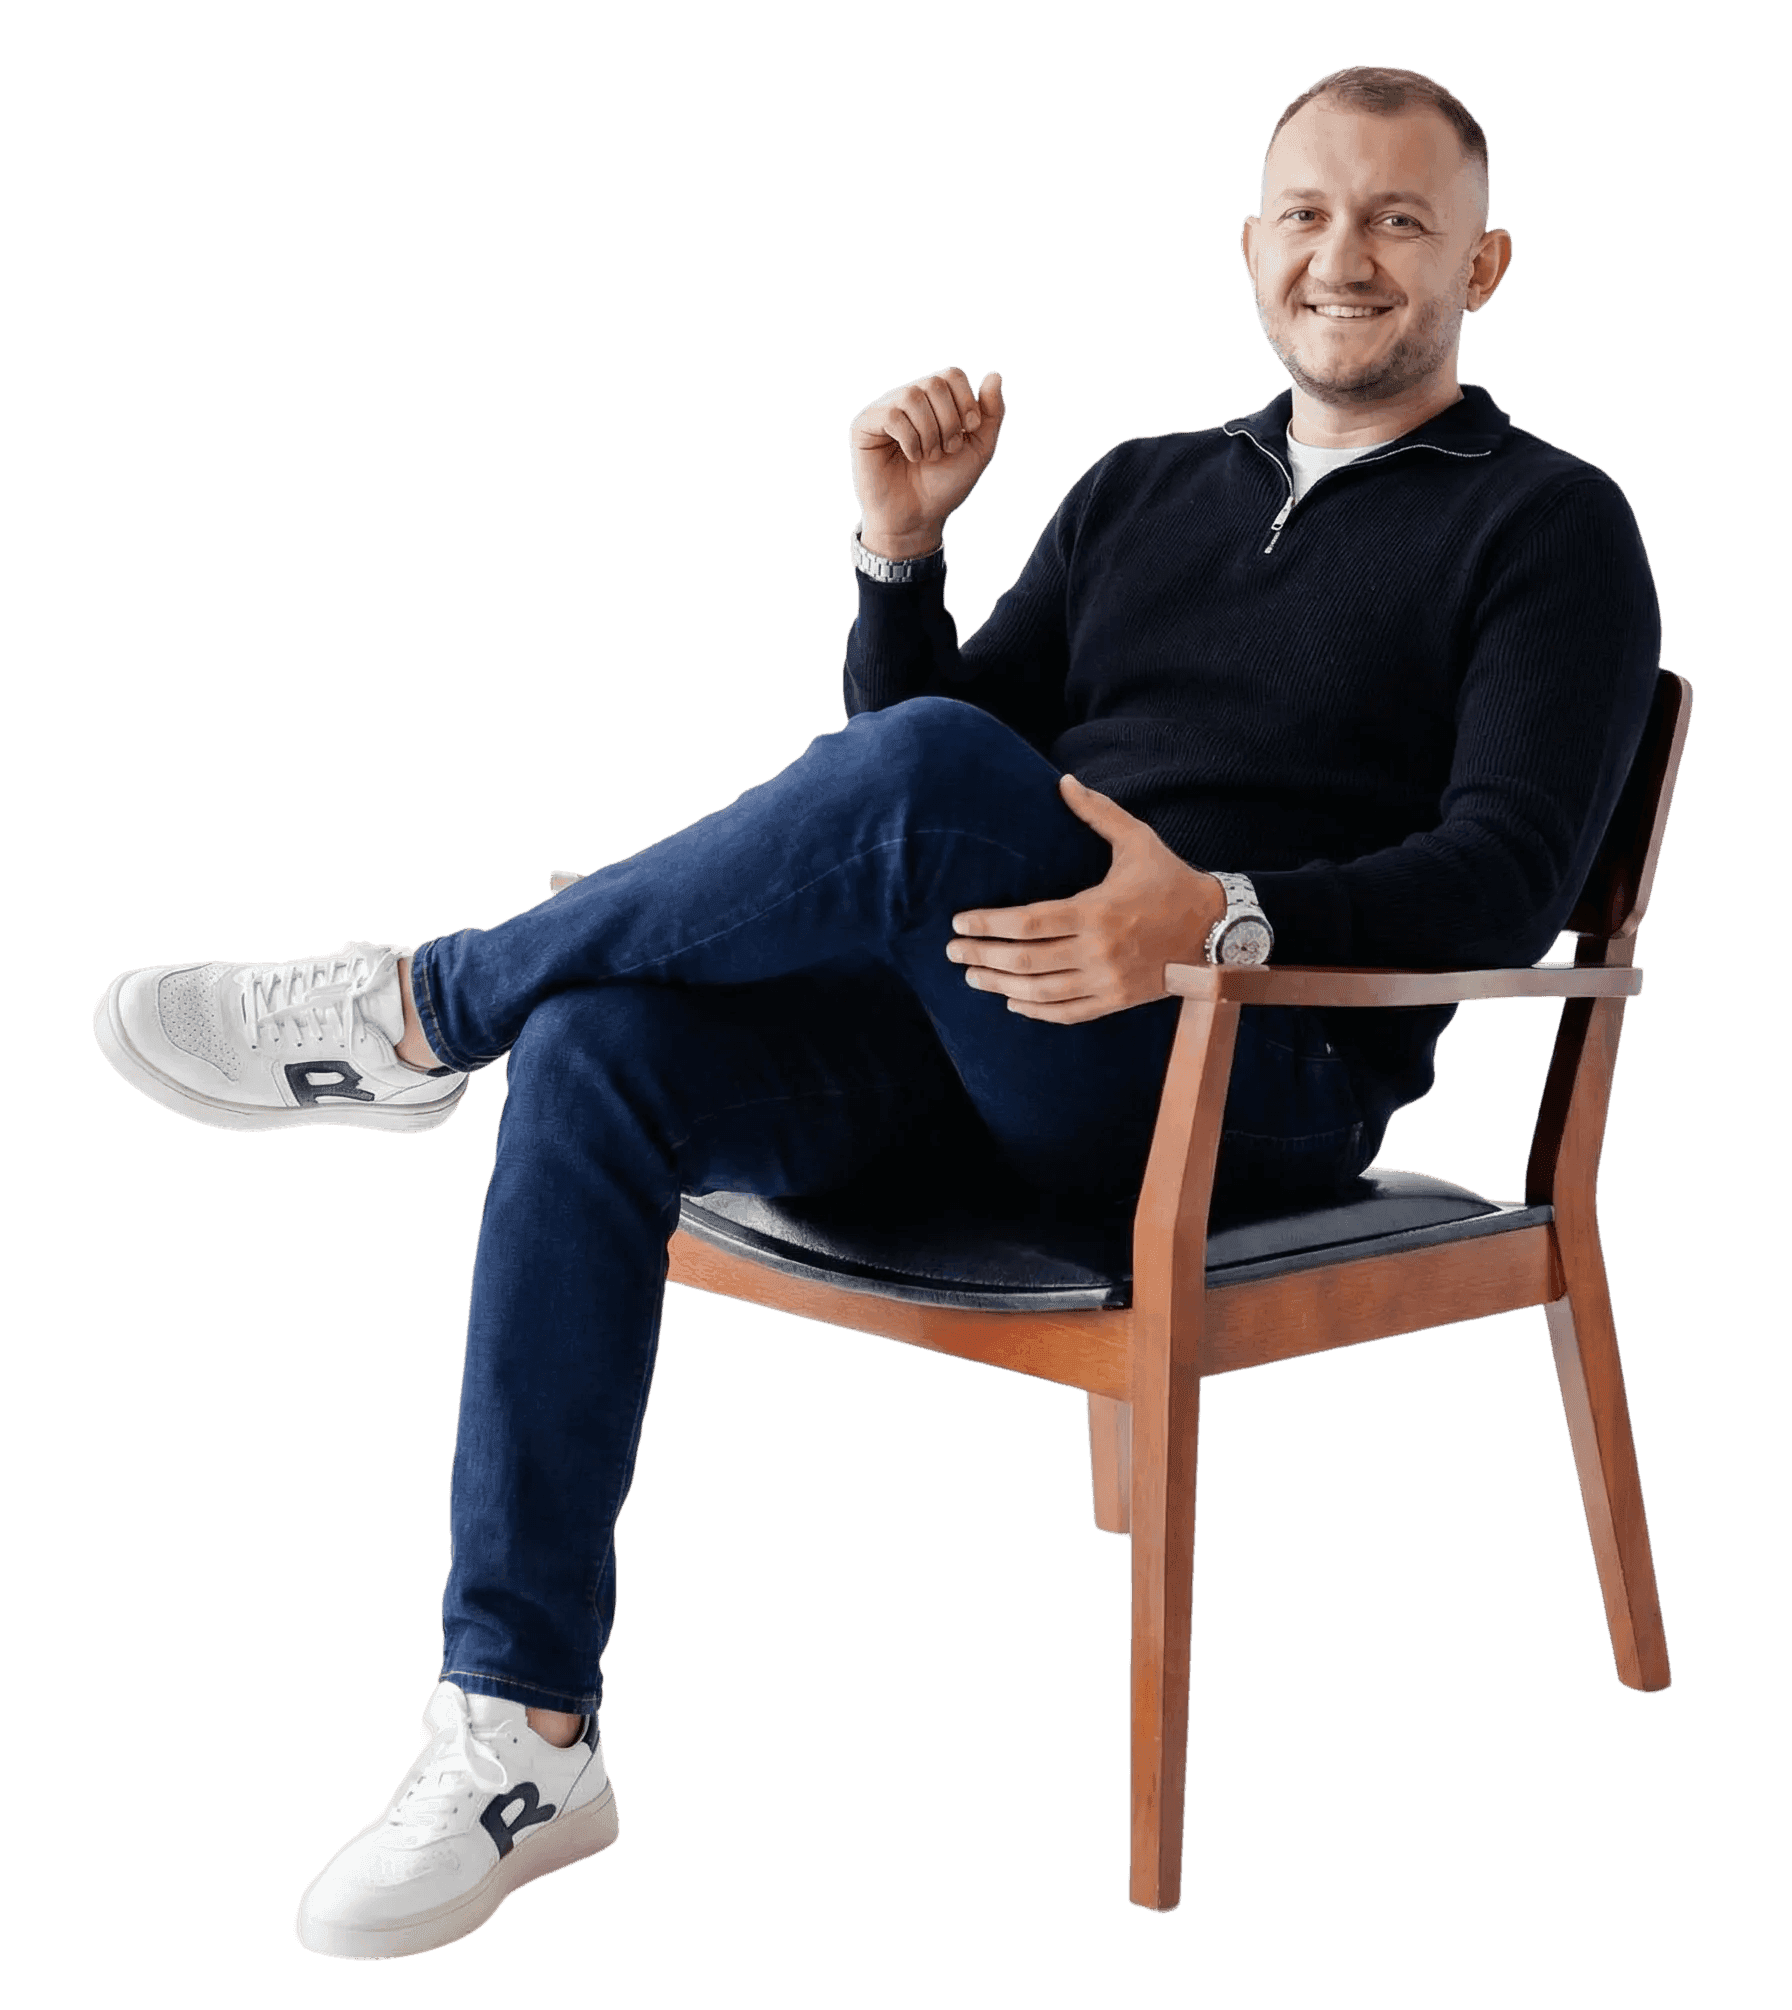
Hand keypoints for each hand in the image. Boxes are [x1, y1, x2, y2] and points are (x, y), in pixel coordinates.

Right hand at [850, 367, 1005, 557]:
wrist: (917, 518)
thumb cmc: (944, 486)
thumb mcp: (979, 450)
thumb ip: (991, 414)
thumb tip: (995, 375)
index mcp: (934, 401)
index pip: (952, 375)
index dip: (966, 401)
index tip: (970, 430)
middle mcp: (909, 400)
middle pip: (935, 383)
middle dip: (949, 421)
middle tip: (947, 450)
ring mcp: (885, 410)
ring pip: (913, 395)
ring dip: (930, 432)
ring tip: (928, 456)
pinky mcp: (864, 425)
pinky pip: (891, 414)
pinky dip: (910, 439)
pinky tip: (912, 456)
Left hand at [946, 775, 1226, 1023]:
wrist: (1217, 928)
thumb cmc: (1171, 881)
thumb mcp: (1137, 840)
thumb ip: (1097, 813)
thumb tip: (1062, 781)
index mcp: (1097, 910)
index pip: (1027, 923)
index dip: (987, 924)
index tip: (959, 923)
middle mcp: (1099, 950)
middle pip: (1025, 960)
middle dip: (981, 957)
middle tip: (952, 952)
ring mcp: (1108, 981)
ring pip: (1040, 991)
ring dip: (999, 985)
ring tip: (972, 976)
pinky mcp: (1117, 1000)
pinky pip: (1067, 1013)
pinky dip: (1035, 1010)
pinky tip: (1012, 1001)